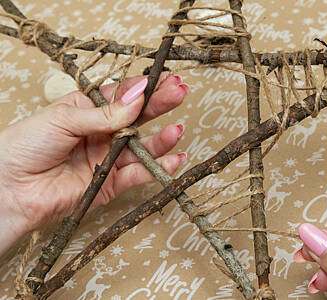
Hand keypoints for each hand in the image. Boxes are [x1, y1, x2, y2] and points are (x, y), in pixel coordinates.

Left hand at [0, 74, 189, 254]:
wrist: (9, 188)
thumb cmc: (25, 146)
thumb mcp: (64, 118)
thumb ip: (105, 113)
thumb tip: (137, 97)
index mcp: (87, 110)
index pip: (122, 95)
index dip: (144, 88)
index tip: (165, 78)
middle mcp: (101, 133)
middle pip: (138, 118)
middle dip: (160, 106)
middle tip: (180, 94)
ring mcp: (107, 158)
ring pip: (142, 147)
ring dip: (162, 140)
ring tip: (177, 130)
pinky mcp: (110, 183)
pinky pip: (138, 174)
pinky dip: (157, 167)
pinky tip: (174, 159)